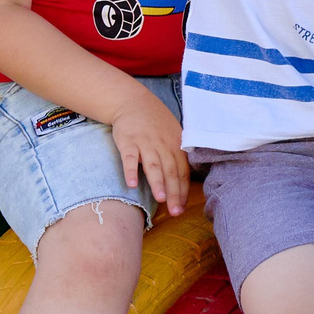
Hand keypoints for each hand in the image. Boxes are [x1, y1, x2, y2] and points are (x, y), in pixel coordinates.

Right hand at [110, 90, 190, 214]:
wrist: (133, 101)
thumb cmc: (155, 122)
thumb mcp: (173, 134)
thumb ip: (179, 155)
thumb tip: (186, 181)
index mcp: (176, 145)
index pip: (183, 171)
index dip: (183, 190)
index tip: (182, 208)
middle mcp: (163, 144)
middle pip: (170, 171)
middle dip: (174, 193)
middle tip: (176, 212)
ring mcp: (145, 142)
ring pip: (153, 165)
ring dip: (157, 182)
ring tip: (161, 199)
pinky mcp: (127, 141)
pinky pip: (129, 158)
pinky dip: (130, 171)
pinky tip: (132, 184)